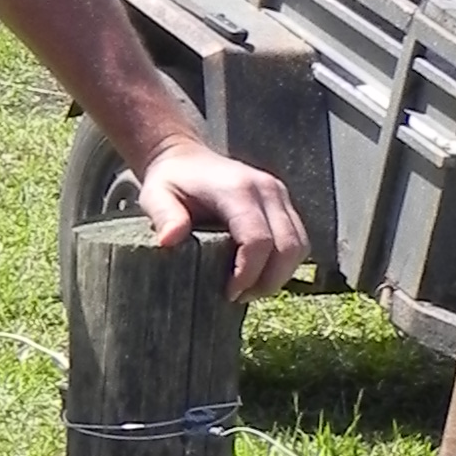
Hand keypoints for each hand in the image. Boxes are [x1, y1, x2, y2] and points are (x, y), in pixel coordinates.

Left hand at [133, 132, 307, 302]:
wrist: (187, 159)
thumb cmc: (171, 182)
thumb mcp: (155, 196)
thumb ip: (164, 216)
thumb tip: (169, 240)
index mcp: (238, 189)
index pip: (258, 240)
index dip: (248, 273)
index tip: (229, 292)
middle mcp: (266, 189)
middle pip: (287, 247)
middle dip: (268, 281)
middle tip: (240, 296)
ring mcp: (280, 195)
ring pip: (299, 246)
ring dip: (279, 275)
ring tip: (249, 288)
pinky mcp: (284, 203)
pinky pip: (298, 241)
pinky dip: (284, 264)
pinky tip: (259, 273)